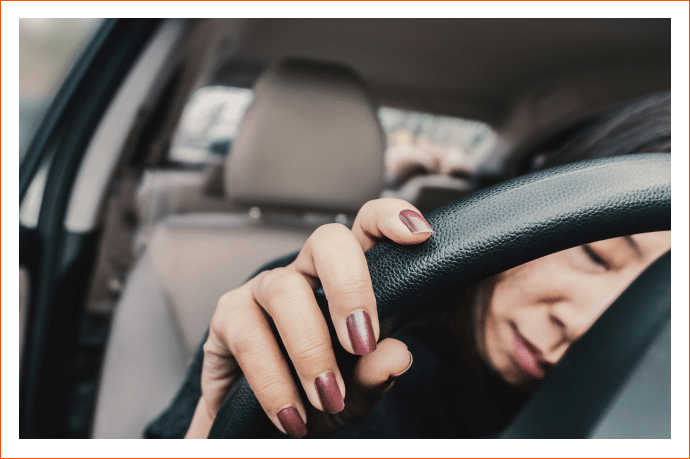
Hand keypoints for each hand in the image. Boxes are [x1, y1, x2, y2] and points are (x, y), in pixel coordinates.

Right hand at [185, 199, 433, 437]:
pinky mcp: (228, 317)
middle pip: (326, 241)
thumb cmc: (311, 397)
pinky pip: (249, 337)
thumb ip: (375, 375)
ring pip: (285, 290)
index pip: (366, 228)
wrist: (256, 429)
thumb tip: (397, 355)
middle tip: (362, 341)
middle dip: (350, 286)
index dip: (390, 218)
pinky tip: (291, 415)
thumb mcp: (353, 393)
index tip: (418, 235)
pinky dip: (274, 382)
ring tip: (326, 397)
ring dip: (310, 349)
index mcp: (343, 280)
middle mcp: (304, 273)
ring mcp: (263, 290)